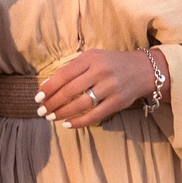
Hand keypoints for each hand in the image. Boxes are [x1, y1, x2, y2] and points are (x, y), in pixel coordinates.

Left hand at [37, 48, 163, 128]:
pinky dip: (79, 122)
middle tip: (41, 111)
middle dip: (52, 103)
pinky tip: (67, 124)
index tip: (38, 97)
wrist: (143, 70)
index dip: (49, 87)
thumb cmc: (111, 64)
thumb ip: (72, 69)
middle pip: (70, 90)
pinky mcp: (118, 101)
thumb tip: (47, 86)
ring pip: (80, 104)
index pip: (64, 74)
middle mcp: (101, 71)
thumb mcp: (93, 58)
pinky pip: (94, 115)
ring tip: (51, 117)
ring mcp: (110, 87)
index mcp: (91, 58)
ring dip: (62, 113)